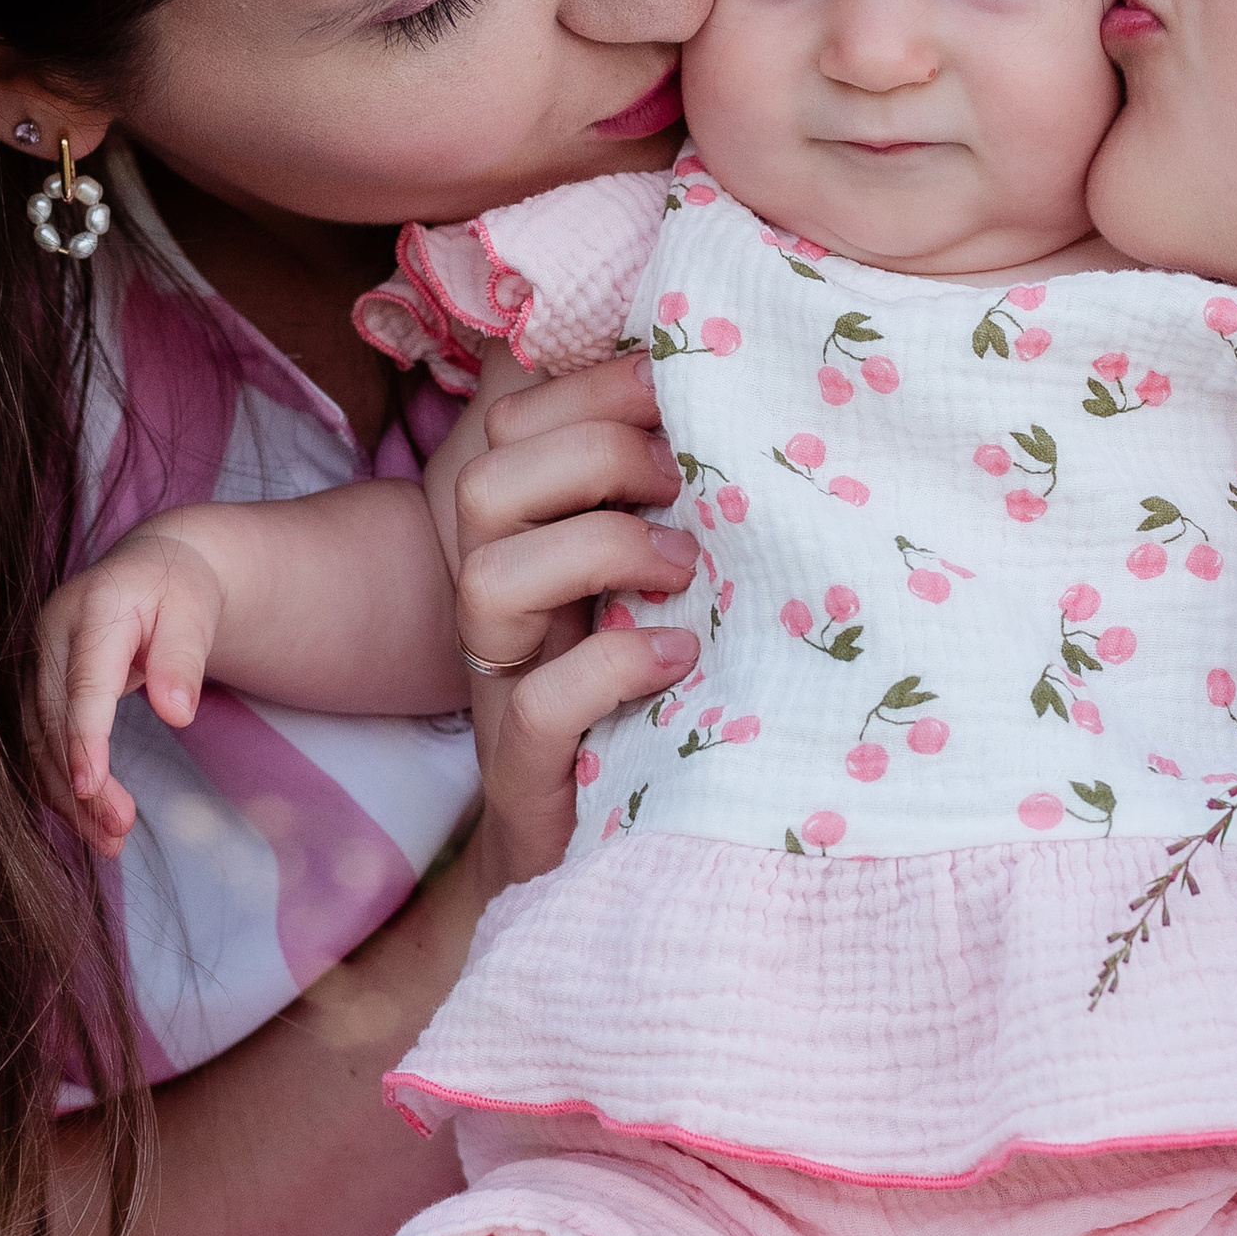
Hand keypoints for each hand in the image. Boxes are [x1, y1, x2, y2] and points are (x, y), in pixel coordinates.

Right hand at [31, 524, 228, 855]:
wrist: (151, 571)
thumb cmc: (179, 590)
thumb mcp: (195, 613)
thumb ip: (183, 658)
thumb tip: (178, 712)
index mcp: (94, 610)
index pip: (83, 684)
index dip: (85, 737)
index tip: (93, 786)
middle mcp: (52, 636)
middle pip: (55, 721)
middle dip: (80, 782)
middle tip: (118, 833)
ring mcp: (38, 661)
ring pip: (38, 739)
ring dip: (67, 794)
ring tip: (109, 839)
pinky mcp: (38, 686)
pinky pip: (39, 741)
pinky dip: (58, 781)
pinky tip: (85, 816)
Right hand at [450, 350, 703, 885]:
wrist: (613, 844)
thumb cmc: (656, 690)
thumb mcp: (666, 578)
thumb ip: (676, 498)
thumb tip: (750, 400)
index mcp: (529, 536)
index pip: (513, 426)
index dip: (591, 391)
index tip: (683, 392)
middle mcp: (500, 601)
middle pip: (485, 485)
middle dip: (596, 458)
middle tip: (688, 484)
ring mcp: (503, 684)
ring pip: (486, 581)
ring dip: (597, 552)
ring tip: (685, 570)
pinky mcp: (524, 767)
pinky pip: (540, 703)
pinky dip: (616, 666)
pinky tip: (681, 657)